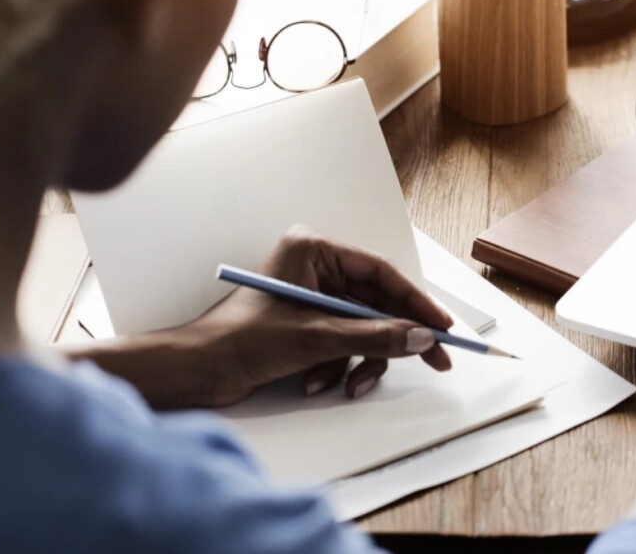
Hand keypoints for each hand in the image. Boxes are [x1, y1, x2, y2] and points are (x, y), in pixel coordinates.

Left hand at [74, 227, 455, 409]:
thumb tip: (422, 338)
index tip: (442, 326)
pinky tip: (317, 382)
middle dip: (396, 338)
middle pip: (377, 303)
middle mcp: (315, 269)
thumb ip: (375, 336)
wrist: (194, 372)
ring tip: (349, 384)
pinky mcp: (305, 326)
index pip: (381, 273)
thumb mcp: (317, 338)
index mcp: (314, 251)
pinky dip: (339, 366)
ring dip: (360, 360)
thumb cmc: (239, 340)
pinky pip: (344, 344)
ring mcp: (311, 299)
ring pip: (364, 329)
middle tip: (434, 359)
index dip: (416, 302)